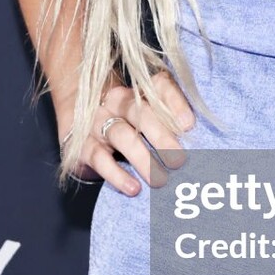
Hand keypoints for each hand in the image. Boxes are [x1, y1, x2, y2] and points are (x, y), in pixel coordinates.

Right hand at [68, 69, 195, 196]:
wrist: (76, 122)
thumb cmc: (125, 124)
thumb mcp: (144, 118)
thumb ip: (168, 122)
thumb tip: (197, 142)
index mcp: (138, 91)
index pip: (160, 86)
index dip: (175, 103)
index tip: (189, 125)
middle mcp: (117, 102)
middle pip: (141, 113)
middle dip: (161, 136)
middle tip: (179, 159)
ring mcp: (97, 122)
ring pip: (122, 136)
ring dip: (143, 158)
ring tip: (160, 180)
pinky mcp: (82, 145)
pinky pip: (99, 159)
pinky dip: (117, 175)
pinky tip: (133, 188)